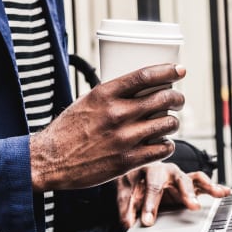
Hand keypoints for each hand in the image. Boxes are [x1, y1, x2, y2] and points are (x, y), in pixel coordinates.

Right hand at [30, 63, 185, 190]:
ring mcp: (124, 138)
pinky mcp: (127, 161)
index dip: (168, 71)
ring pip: (167, 123)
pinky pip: (162, 149)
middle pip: (163, 98)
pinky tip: (162, 143)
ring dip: (173, 122)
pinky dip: (167, 145)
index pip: (145, 76)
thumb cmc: (68, 130)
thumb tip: (139, 88)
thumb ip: (112, 95)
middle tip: (178, 100)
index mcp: (105, 94)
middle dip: (177, 97)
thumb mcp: (87, 102)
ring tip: (169, 123)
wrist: (50, 161)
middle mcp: (116, 113)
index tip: (180, 70)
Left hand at [116, 162, 230, 227]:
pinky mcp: (189, 184)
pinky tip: (225, 192)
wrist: (138, 172)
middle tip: (192, 206)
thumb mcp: (125, 191)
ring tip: (217, 194)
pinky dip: (214, 187)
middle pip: (179, 180)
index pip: (152, 187)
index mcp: (150, 169)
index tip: (148, 222)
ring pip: (195, 179)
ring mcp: (180, 176)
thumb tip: (128, 224)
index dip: (150, 204)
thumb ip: (126, 208)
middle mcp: (168, 170)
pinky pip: (203, 183)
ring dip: (206, 187)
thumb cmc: (133, 180)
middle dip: (186, 193)